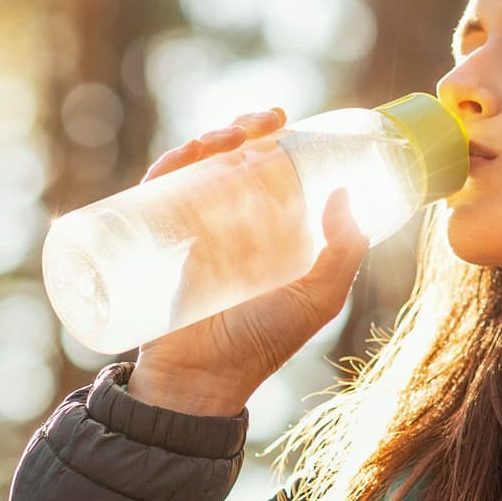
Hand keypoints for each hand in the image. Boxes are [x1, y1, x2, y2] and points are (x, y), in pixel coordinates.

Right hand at [128, 107, 370, 414]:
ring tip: (235, 136)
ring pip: (195, 168)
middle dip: (246, 130)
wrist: (202, 379)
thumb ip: (344, 253)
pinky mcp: (156, 240)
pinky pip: (157, 192)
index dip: (275, 142)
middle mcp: (227, 225)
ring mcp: (189, 230)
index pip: (268, 173)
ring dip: (212, 139)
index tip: (288, 123)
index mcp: (266, 232)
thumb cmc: (262, 344)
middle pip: (231, 160)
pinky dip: (171, 166)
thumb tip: (346, 194)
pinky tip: (194, 154)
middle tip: (269, 121)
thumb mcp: (318, 299)